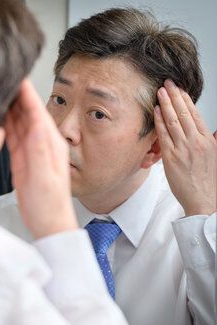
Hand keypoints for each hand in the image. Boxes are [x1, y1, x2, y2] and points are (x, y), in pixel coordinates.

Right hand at [4, 78, 77, 238]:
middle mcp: (43, 144)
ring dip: (10, 106)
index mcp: (52, 145)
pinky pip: (13, 135)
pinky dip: (6, 123)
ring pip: (19, 122)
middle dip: (17, 95)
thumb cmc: (51, 205)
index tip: (18, 78)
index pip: (38, 113)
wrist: (49, 221)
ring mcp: (32, 150)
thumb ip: (40, 153)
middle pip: (28, 113)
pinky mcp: (23, 158)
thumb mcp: (45, 179)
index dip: (27, 95)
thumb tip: (36, 126)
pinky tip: (0, 115)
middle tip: (4, 78)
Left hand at [154, 79, 216, 216]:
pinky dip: (159, 121)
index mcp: (208, 141)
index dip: (186, 100)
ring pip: (173, 121)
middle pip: (184, 114)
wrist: (203, 200)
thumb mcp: (215, 157)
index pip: (196, 115)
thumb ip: (214, 141)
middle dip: (175, 96)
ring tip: (160, 92)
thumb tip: (214, 132)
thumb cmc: (208, 182)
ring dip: (165, 104)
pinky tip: (155, 111)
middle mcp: (196, 142)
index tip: (180, 90)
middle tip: (167, 83)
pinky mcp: (171, 158)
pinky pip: (164, 135)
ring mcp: (183, 149)